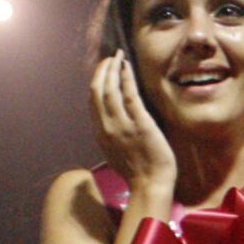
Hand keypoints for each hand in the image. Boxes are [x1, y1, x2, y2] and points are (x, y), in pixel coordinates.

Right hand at [89, 51, 174, 189]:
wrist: (150, 186)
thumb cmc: (138, 174)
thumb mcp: (116, 154)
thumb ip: (112, 137)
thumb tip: (113, 125)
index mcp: (101, 135)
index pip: (93, 103)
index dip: (96, 84)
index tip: (103, 73)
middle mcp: (107, 127)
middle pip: (97, 91)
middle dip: (101, 71)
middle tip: (109, 58)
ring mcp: (122, 125)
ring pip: (110, 90)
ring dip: (112, 69)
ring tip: (117, 57)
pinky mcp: (140, 124)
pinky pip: (130, 95)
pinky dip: (126, 78)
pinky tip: (127, 67)